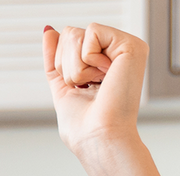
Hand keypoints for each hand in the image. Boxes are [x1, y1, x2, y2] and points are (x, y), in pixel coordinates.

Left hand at [42, 22, 146, 157]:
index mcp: (101, 62)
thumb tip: (49, 31)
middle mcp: (115, 52)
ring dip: (76, 68)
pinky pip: (91, 32)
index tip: (82, 89)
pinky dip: (88, 60)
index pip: (67, 42)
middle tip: (88, 88)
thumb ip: (55, 59)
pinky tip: (105, 77)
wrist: (99, 140)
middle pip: (69, 34)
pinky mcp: (130, 45)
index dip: (62, 66)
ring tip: (97, 85)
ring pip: (75, 33)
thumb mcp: (62, 88)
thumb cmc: (85, 128)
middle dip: (67, 66)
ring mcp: (124, 47)